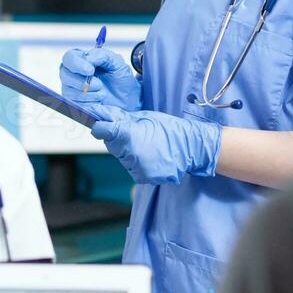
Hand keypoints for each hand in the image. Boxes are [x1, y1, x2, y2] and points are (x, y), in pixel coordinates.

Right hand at [60, 47, 140, 111]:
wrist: (127, 101)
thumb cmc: (120, 81)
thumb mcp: (116, 63)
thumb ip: (102, 55)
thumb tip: (87, 57)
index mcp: (81, 60)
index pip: (69, 58)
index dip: (77, 64)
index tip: (90, 70)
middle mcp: (73, 73)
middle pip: (64, 74)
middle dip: (81, 81)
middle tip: (99, 85)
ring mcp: (71, 89)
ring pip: (69, 91)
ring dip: (88, 94)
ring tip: (102, 94)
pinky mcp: (74, 104)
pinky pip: (74, 104)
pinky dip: (88, 103)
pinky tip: (98, 101)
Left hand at [89, 107, 221, 185]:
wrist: (191, 148)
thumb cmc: (170, 129)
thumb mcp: (146, 117)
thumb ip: (123, 118)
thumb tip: (103, 114)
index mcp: (128, 135)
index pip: (101, 131)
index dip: (101, 127)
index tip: (103, 125)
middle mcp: (129, 154)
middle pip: (111, 146)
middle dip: (118, 140)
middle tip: (135, 134)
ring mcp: (135, 168)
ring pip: (121, 158)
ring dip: (128, 152)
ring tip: (147, 146)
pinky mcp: (141, 178)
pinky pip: (132, 168)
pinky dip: (137, 163)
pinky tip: (150, 156)